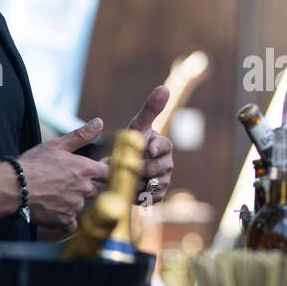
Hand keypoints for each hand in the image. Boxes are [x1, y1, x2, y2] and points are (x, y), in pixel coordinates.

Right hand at [17, 118, 110, 232]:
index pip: (110, 173)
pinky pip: (71, 223)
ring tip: (53, 195)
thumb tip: (100, 123)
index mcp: (86, 169)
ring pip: (81, 205)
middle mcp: (85, 188)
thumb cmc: (33, 164)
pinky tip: (53, 211)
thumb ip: (82, 136)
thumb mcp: (57, 145)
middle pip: (94, 191)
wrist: (13, 187)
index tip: (101, 175)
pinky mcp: (65, 220)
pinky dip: (64, 219)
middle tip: (64, 183)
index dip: (106, 174)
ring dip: (72, 202)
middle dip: (84, 188)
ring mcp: (76, 206)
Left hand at [94, 86, 175, 205]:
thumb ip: (150, 109)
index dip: (158, 148)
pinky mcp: (156, 196)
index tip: (148, 149)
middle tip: (128, 166)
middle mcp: (167, 164)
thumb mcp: (137, 126)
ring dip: (139, 181)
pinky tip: (128, 189)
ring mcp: (163, 181)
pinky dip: (138, 194)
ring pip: (155, 184)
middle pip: (161, 168)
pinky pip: (151, 198)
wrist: (119, 168)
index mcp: (164, 146)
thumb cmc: (130, 142)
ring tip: (126, 177)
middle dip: (144, 167)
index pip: (166, 146)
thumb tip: (165, 88)